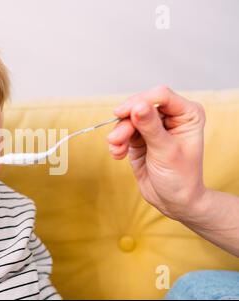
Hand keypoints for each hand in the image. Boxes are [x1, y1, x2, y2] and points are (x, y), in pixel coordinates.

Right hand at [107, 86, 206, 222]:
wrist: (173, 201)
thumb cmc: (180, 178)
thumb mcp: (166, 151)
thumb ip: (151, 127)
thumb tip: (137, 106)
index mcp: (187, 114)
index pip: (161, 96)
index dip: (140, 102)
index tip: (122, 113)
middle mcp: (171, 116)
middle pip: (140, 106)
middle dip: (126, 123)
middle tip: (115, 139)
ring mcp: (154, 126)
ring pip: (129, 119)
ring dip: (119, 134)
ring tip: (116, 150)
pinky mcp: (140, 137)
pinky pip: (123, 132)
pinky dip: (117, 143)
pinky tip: (118, 155)